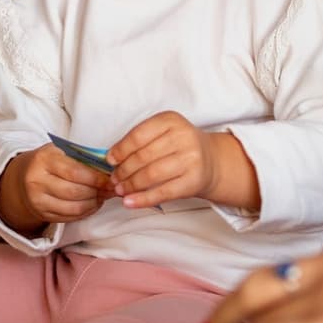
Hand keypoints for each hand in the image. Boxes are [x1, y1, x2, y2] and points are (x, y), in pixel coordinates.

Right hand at [13, 145, 113, 225]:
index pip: (74, 172)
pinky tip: (93, 204)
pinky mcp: (42, 214)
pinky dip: (86, 212)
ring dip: (94, 203)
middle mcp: (37, 181)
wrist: (22, 178)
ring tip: (103, 196)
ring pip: (73, 207)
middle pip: (74, 192)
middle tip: (111, 189)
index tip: (110, 179)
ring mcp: (38, 200)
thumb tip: (108, 170)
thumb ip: (82, 158)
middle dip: (97, 191)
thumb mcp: (60, 151)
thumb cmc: (48, 162)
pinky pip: (69, 217)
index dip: (96, 178)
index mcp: (43, 160)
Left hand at [107, 111, 229, 208]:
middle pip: (143, 157)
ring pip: (151, 175)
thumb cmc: (180, 146)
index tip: (110, 160)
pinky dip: (142, 199)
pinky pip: (162, 193)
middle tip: (114, 179)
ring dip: (130, 185)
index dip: (121, 150)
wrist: (212, 161)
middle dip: (123, 170)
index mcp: (171, 120)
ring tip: (120, 190)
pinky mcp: (194, 181)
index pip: (138, 135)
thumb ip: (141, 140)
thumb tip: (112, 159)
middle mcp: (183, 137)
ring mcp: (191, 159)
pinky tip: (129, 202)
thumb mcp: (164, 132)